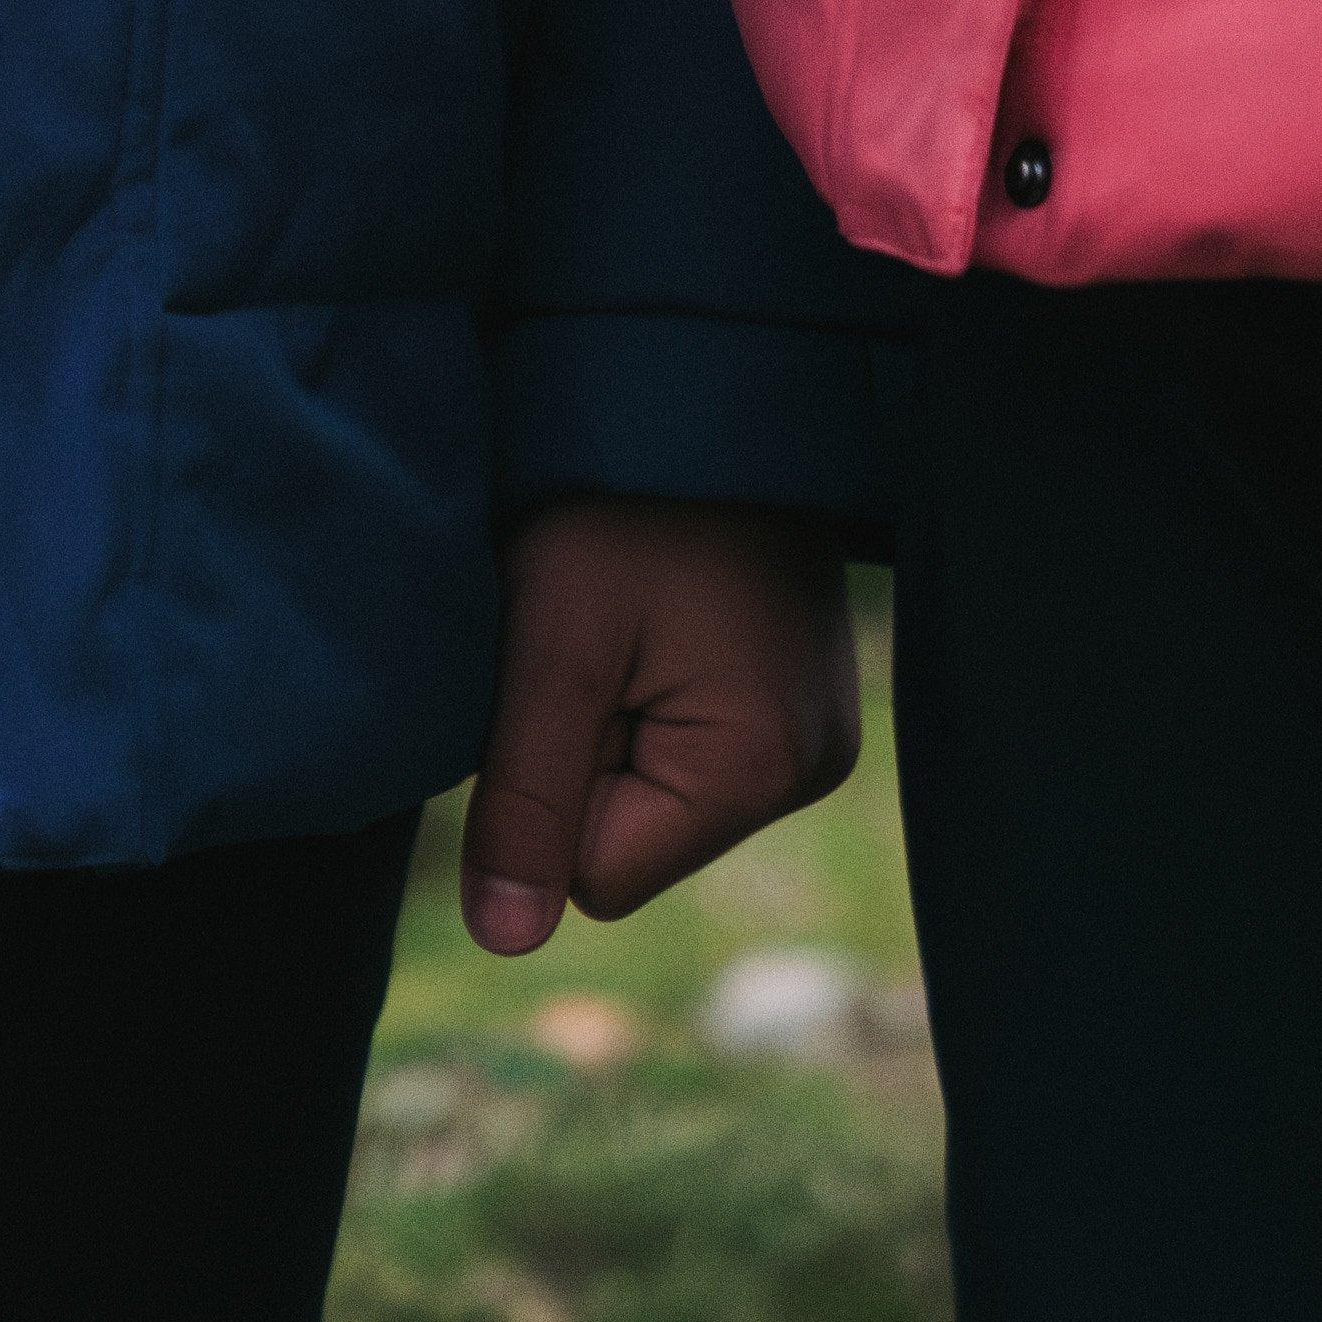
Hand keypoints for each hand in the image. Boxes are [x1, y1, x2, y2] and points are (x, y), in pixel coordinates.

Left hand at [461, 500, 859, 955]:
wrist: (701, 380)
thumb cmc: (620, 498)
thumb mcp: (552, 640)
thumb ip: (524, 797)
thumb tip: (504, 941)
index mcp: (762, 771)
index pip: (598, 876)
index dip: (550, 786)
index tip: (566, 673)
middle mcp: (813, 768)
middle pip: (633, 839)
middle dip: (587, 752)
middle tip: (595, 632)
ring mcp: (818, 733)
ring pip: (656, 794)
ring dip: (616, 719)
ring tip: (629, 612)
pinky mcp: (802, 698)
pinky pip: (692, 747)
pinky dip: (653, 695)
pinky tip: (663, 615)